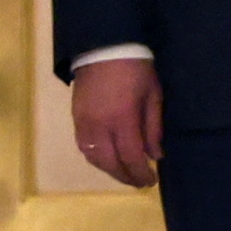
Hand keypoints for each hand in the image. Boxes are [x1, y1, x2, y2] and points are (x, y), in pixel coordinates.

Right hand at [68, 57, 163, 189]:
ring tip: (125, 174)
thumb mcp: (153, 95)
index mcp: (122, 118)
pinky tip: (108, 160)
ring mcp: (83, 122)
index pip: (130, 156)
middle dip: (125, 176)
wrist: (104, 48)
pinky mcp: (75, 118)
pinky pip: (83, 146)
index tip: (151, 181)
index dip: (140, 172)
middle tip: (139, 183)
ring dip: (109, 170)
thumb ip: (153, 128)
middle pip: (109, 162)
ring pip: (93, 157)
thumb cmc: (137, 69)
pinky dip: (96, 158)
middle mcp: (99, 124)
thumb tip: (155, 155)